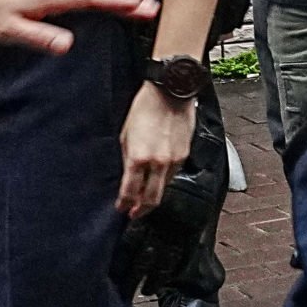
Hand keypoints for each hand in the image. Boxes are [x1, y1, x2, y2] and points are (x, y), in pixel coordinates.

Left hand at [0, 0, 155, 57]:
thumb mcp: (11, 28)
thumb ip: (39, 36)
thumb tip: (67, 45)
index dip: (122, 4)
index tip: (144, 7)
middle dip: (129, 1)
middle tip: (153, 8)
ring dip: (119, 0)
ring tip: (140, 7)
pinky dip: (103, 0)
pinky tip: (109, 6)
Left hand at [122, 82, 194, 221]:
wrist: (171, 92)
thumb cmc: (145, 107)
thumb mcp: (125, 134)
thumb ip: (127, 158)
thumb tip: (128, 176)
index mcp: (139, 158)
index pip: (130, 192)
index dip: (124, 204)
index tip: (121, 208)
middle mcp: (158, 163)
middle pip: (151, 200)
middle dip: (141, 210)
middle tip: (134, 214)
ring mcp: (174, 160)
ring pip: (164, 188)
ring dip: (153, 194)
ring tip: (145, 197)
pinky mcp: (185, 155)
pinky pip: (174, 174)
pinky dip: (164, 180)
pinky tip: (158, 177)